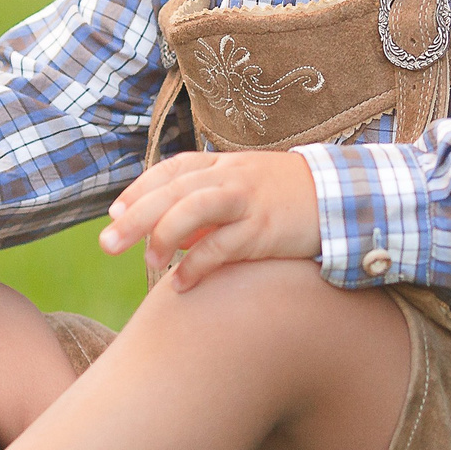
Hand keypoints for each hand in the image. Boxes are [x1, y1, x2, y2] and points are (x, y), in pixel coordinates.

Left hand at [98, 150, 320, 290]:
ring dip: (162, 236)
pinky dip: (198, 265)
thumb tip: (168, 234)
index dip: (138, 191)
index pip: (169, 170)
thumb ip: (205, 206)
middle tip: (107, 245)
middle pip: (171, 191)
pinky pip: (222, 247)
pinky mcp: (264, 230)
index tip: (114, 214)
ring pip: (192, 209)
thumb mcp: (244, 190)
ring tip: (147, 263)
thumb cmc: (286, 199)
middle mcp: (230, 178)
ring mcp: (247, 202)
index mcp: (221, 166)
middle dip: (136, 217)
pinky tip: (182, 283)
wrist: (342, 198)